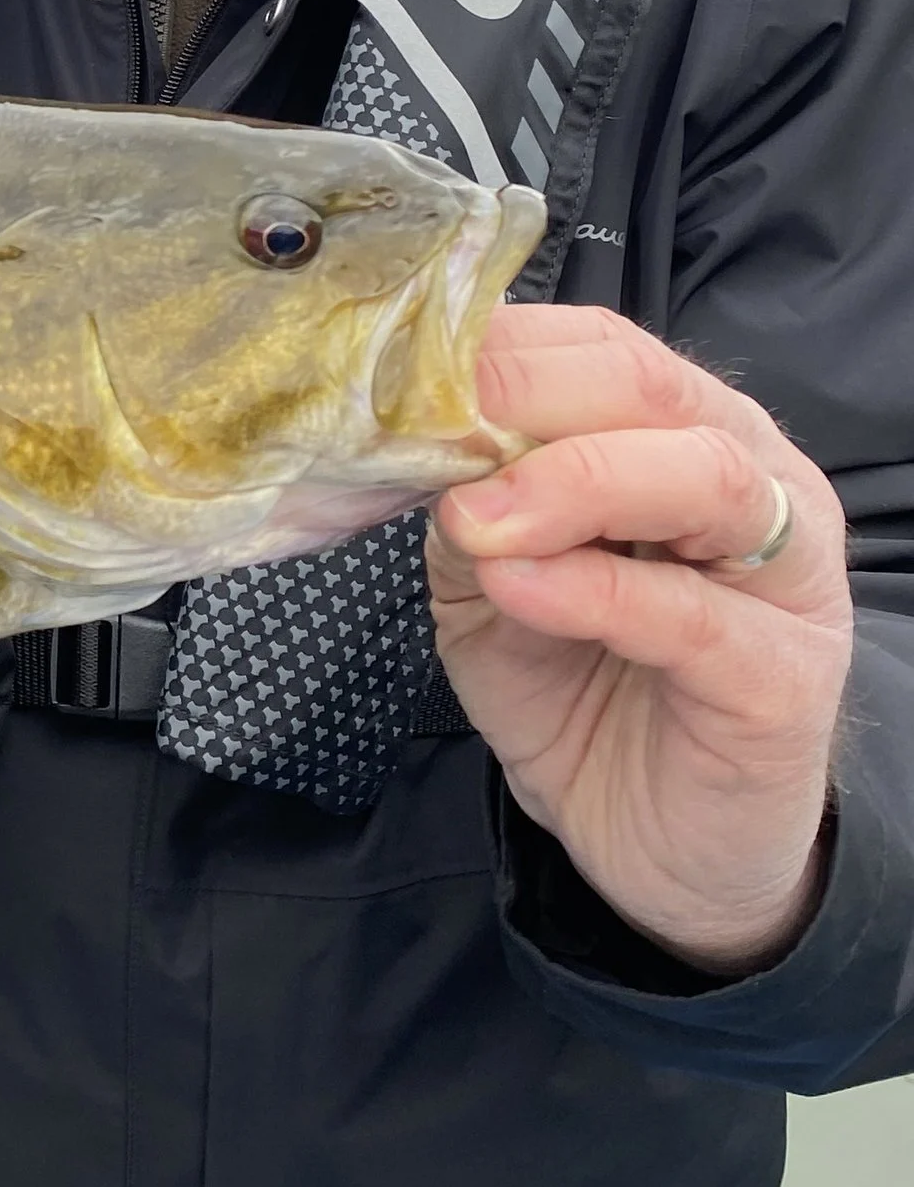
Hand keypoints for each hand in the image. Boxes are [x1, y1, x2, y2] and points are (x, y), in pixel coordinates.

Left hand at [430, 305, 855, 973]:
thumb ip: (466, 499)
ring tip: (478, 520)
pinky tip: (522, 589)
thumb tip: (410, 436)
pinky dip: (597, 591)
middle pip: (652, 388)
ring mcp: (784, 576)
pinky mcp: (784, 679)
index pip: (601, 345)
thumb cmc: (574, 684)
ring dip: (573, 482)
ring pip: (704, 476)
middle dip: (530, 395)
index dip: (500, 346)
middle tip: (433, 425)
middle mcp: (753, 478)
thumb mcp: (489, 575)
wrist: (649, 841)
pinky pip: (695, 615)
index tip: (402, 369)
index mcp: (680, 432)